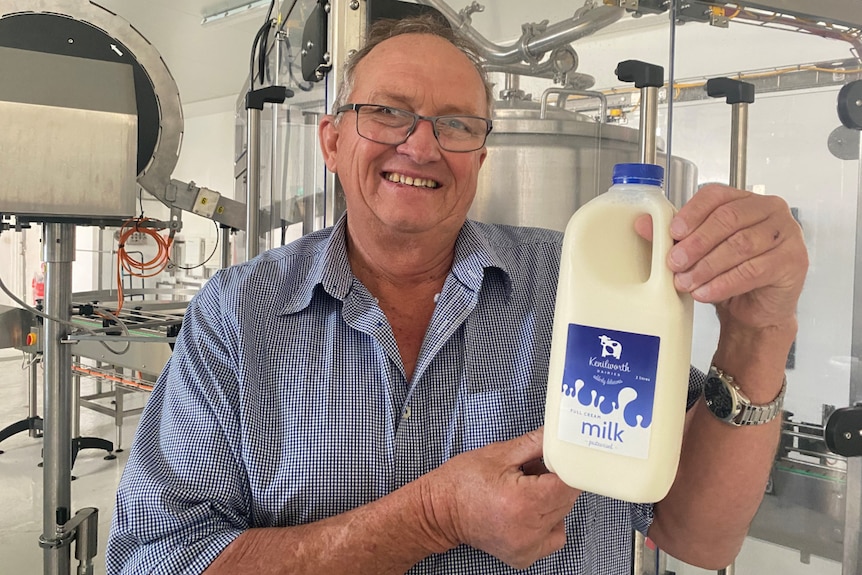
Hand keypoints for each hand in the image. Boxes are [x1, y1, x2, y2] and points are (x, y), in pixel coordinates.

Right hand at [421, 428, 579, 568]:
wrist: (439, 511)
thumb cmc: (462, 482)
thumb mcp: (499, 453)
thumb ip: (536, 443)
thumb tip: (559, 434)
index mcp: (524, 501)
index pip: (570, 482)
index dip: (569, 466)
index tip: (563, 457)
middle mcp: (529, 528)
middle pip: (568, 499)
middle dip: (556, 480)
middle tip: (534, 469)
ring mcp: (528, 546)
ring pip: (562, 515)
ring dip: (552, 499)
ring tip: (525, 489)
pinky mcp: (525, 556)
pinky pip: (554, 536)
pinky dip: (548, 522)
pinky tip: (529, 510)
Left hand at [638, 184, 807, 330]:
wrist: (756, 310)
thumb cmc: (730, 273)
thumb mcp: (699, 252)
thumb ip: (675, 236)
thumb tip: (642, 224)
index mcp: (745, 200)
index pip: (716, 195)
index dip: (692, 213)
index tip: (673, 233)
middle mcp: (770, 211)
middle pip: (728, 219)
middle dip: (696, 243)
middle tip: (674, 262)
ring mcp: (787, 234)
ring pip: (740, 245)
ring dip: (707, 266)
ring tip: (686, 282)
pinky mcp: (793, 262)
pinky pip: (754, 270)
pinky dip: (724, 283)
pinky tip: (705, 292)